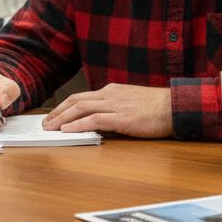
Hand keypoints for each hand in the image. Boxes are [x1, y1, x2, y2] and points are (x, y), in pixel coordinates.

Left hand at [42, 83, 171, 138]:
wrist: (176, 107)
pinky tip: (68, 131)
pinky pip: (94, 120)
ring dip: (62, 119)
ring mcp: (115, 105)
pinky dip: (78, 125)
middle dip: (58, 112)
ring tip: (50, 128)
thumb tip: (101, 119)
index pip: (82, 96)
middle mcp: (110, 95)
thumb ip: (116, 107)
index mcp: (112, 90)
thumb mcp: (132, 102)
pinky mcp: (122, 118)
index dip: (65, 106)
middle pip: (76, 100)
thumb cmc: (157, 108)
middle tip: (45, 123)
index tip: (54, 116)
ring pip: (81, 108)